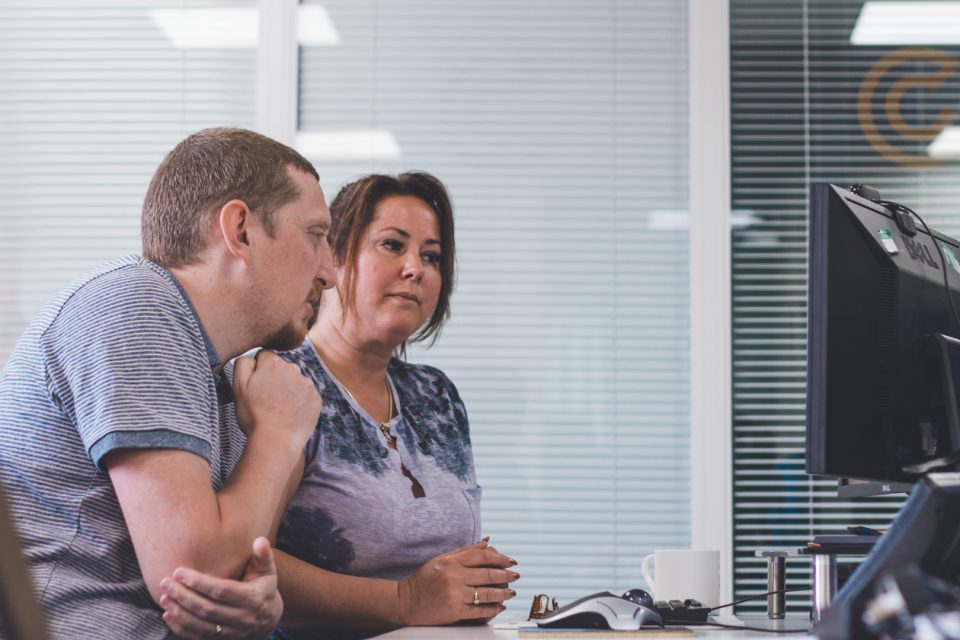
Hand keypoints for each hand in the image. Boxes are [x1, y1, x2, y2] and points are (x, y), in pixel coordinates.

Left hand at [159, 537, 283, 638]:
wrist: (268, 619)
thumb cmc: (263, 587)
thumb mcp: (267, 571)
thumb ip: (264, 555)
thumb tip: (260, 540)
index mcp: (253, 599)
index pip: (221, 591)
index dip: (199, 582)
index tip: (179, 572)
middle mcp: (243, 619)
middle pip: (207, 609)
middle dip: (183, 596)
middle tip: (165, 583)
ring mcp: (232, 633)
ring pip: (200, 626)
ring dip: (179, 612)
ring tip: (164, 597)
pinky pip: (198, 638)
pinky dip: (181, 628)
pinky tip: (169, 615)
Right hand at [233, 350, 319, 446]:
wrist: (277, 440)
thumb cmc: (254, 415)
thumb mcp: (238, 386)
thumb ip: (243, 363)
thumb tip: (251, 356)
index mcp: (273, 363)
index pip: (264, 356)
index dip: (258, 369)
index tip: (256, 384)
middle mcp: (294, 369)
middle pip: (281, 367)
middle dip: (274, 378)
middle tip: (266, 399)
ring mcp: (307, 384)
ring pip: (294, 381)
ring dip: (287, 389)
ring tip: (278, 408)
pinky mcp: (316, 399)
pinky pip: (306, 394)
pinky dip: (299, 401)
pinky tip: (290, 413)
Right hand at [397, 538, 519, 625]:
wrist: (406, 600)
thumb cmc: (425, 579)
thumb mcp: (443, 559)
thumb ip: (466, 550)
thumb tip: (488, 542)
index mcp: (452, 561)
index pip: (483, 556)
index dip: (501, 558)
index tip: (511, 561)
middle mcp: (454, 576)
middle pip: (488, 574)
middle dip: (506, 575)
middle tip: (516, 576)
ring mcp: (455, 594)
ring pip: (487, 593)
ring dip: (503, 593)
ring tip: (512, 592)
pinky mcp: (454, 611)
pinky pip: (479, 610)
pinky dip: (492, 609)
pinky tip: (499, 607)